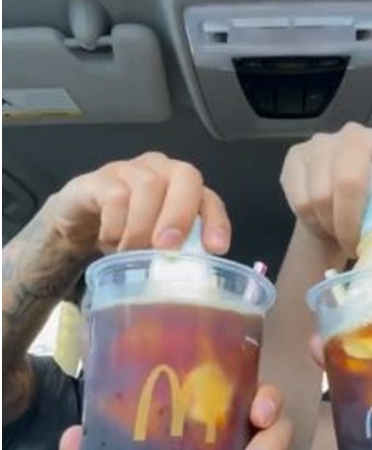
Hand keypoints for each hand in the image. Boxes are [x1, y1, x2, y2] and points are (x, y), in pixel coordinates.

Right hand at [48, 152, 230, 257]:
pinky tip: (110, 240)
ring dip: (141, 228)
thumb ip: (173, 255)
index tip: (216, 249)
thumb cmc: (125, 235)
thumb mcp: (152, 249)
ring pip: (148, 187)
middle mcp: (163, 172)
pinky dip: (115, 226)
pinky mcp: (101, 178)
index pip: (210, 199)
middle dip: (179, 216)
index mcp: (184, 192)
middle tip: (167, 248)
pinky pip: (115, 197)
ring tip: (130, 254)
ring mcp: (132, 170)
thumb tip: (185, 280)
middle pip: (185, 177)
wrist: (77, 224)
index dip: (216, 222)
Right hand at [280, 122, 371, 256]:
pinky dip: (312, 223)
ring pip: (321, 194)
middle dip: (353, 223)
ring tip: (343, 237)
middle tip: (359, 246)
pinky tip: (323, 225)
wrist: (339, 209)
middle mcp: (359, 132)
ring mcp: (323, 142)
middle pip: (350, 176)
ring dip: (332, 227)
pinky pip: (299, 199)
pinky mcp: (296, 157)